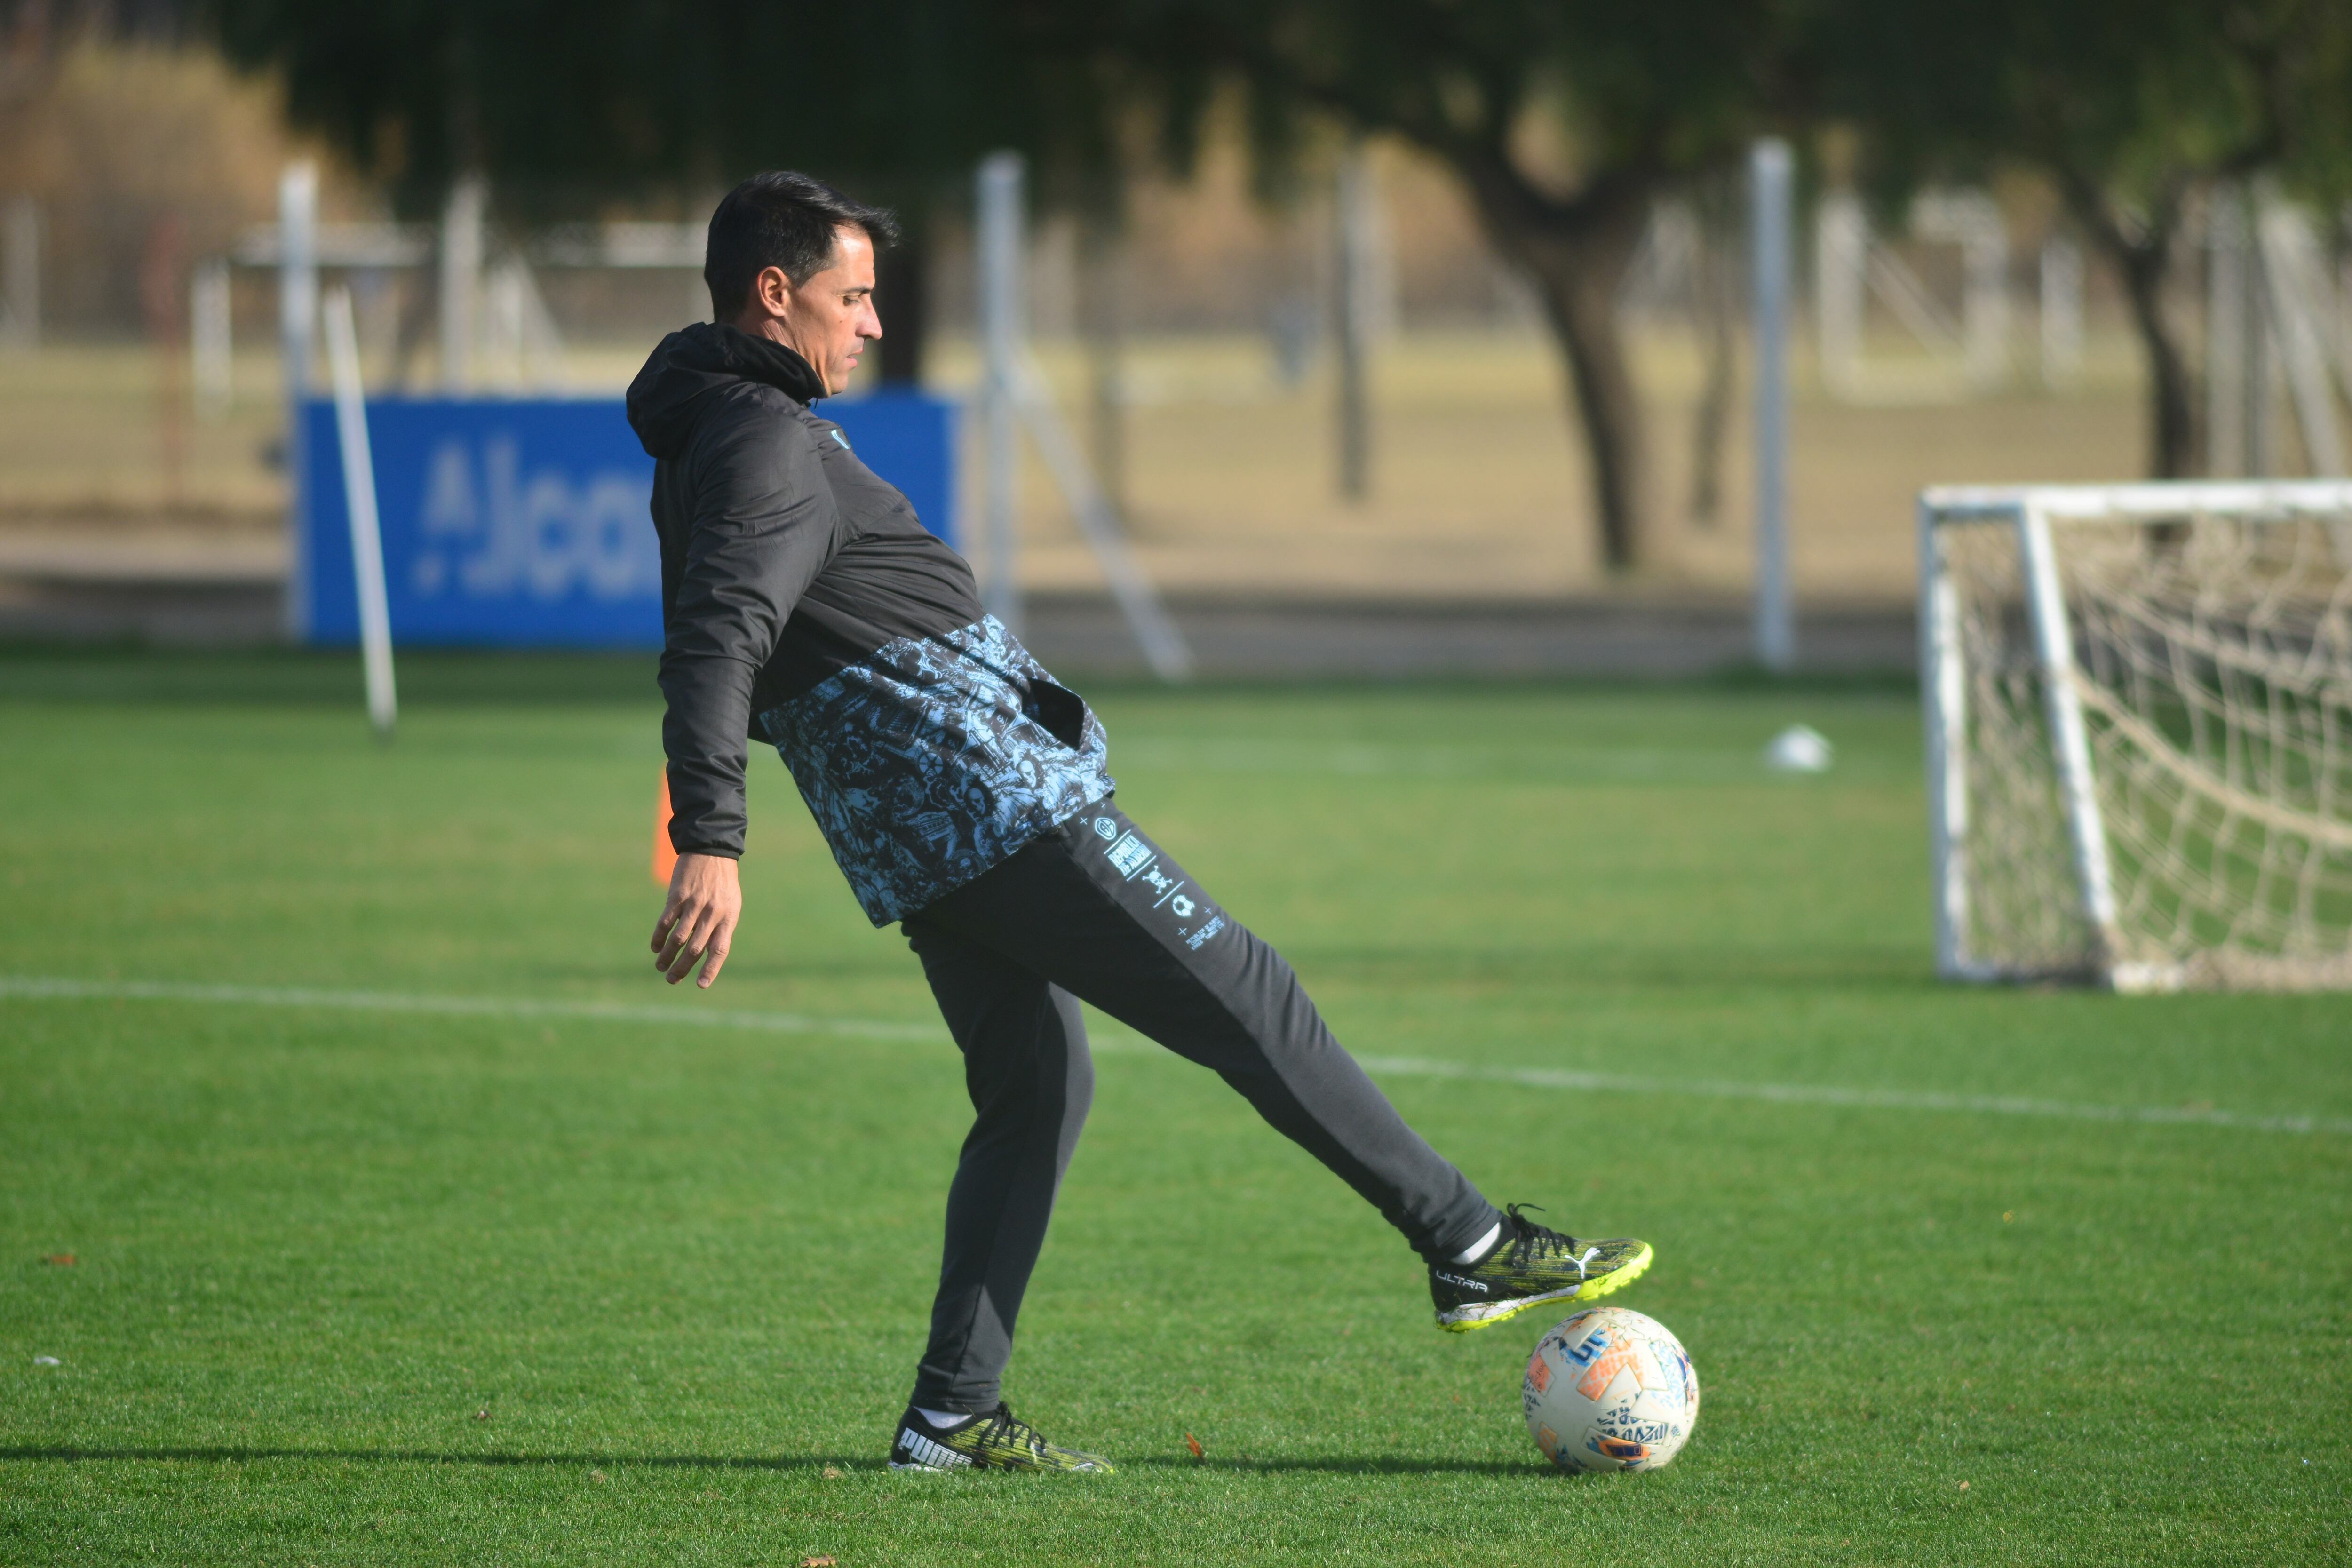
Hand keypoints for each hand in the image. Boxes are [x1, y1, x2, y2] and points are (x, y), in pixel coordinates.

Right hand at [651, 852, 741, 988]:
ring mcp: (694, 905)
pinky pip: (666, 921)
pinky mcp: (678, 896)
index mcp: (728, 918)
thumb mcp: (730, 906)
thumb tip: (705, 954)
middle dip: (682, 968)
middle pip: (696, 948)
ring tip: (660, 966)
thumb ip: (720, 928)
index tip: (701, 985)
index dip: (710, 969)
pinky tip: (655, 947)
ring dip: (667, 956)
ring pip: (678, 938)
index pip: (719, 949)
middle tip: (671, 979)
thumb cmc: (723, 884)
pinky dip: (659, 937)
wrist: (711, 851)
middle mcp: (712, 913)